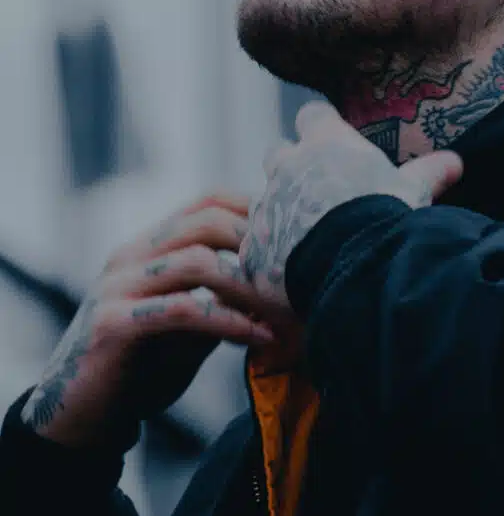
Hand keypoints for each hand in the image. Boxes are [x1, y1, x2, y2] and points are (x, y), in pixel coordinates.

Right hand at [21, 194, 284, 448]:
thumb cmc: (143, 367)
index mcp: (149, 248)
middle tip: (301, 276)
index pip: (208, 202)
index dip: (258, 212)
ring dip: (251, 287)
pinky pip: (183, 309)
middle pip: (206, 221)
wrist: (84, 417)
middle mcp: (131, 257)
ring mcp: (117, 287)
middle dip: (261, 246)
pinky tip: (260, 338)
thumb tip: (284, 286)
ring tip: (287, 312)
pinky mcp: (113, 325)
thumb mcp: (192, 326)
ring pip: (196, 260)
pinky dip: (230, 321)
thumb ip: (225, 299)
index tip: (302, 241)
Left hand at [240, 101, 462, 301]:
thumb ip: (430, 173)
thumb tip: (456, 161)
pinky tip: (291, 275)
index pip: (314, 116)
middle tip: (317, 191)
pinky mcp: (253, 250)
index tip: (332, 139)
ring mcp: (266, 209)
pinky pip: (255, 250)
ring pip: (263, 202)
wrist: (356, 266)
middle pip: (278, 153)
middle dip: (292, 168)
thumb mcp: (414, 191)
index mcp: (325, 144)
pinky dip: (270, 258)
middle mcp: (287, 168)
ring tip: (308, 238)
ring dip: (281, 214)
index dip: (322, 127)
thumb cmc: (386, 217)